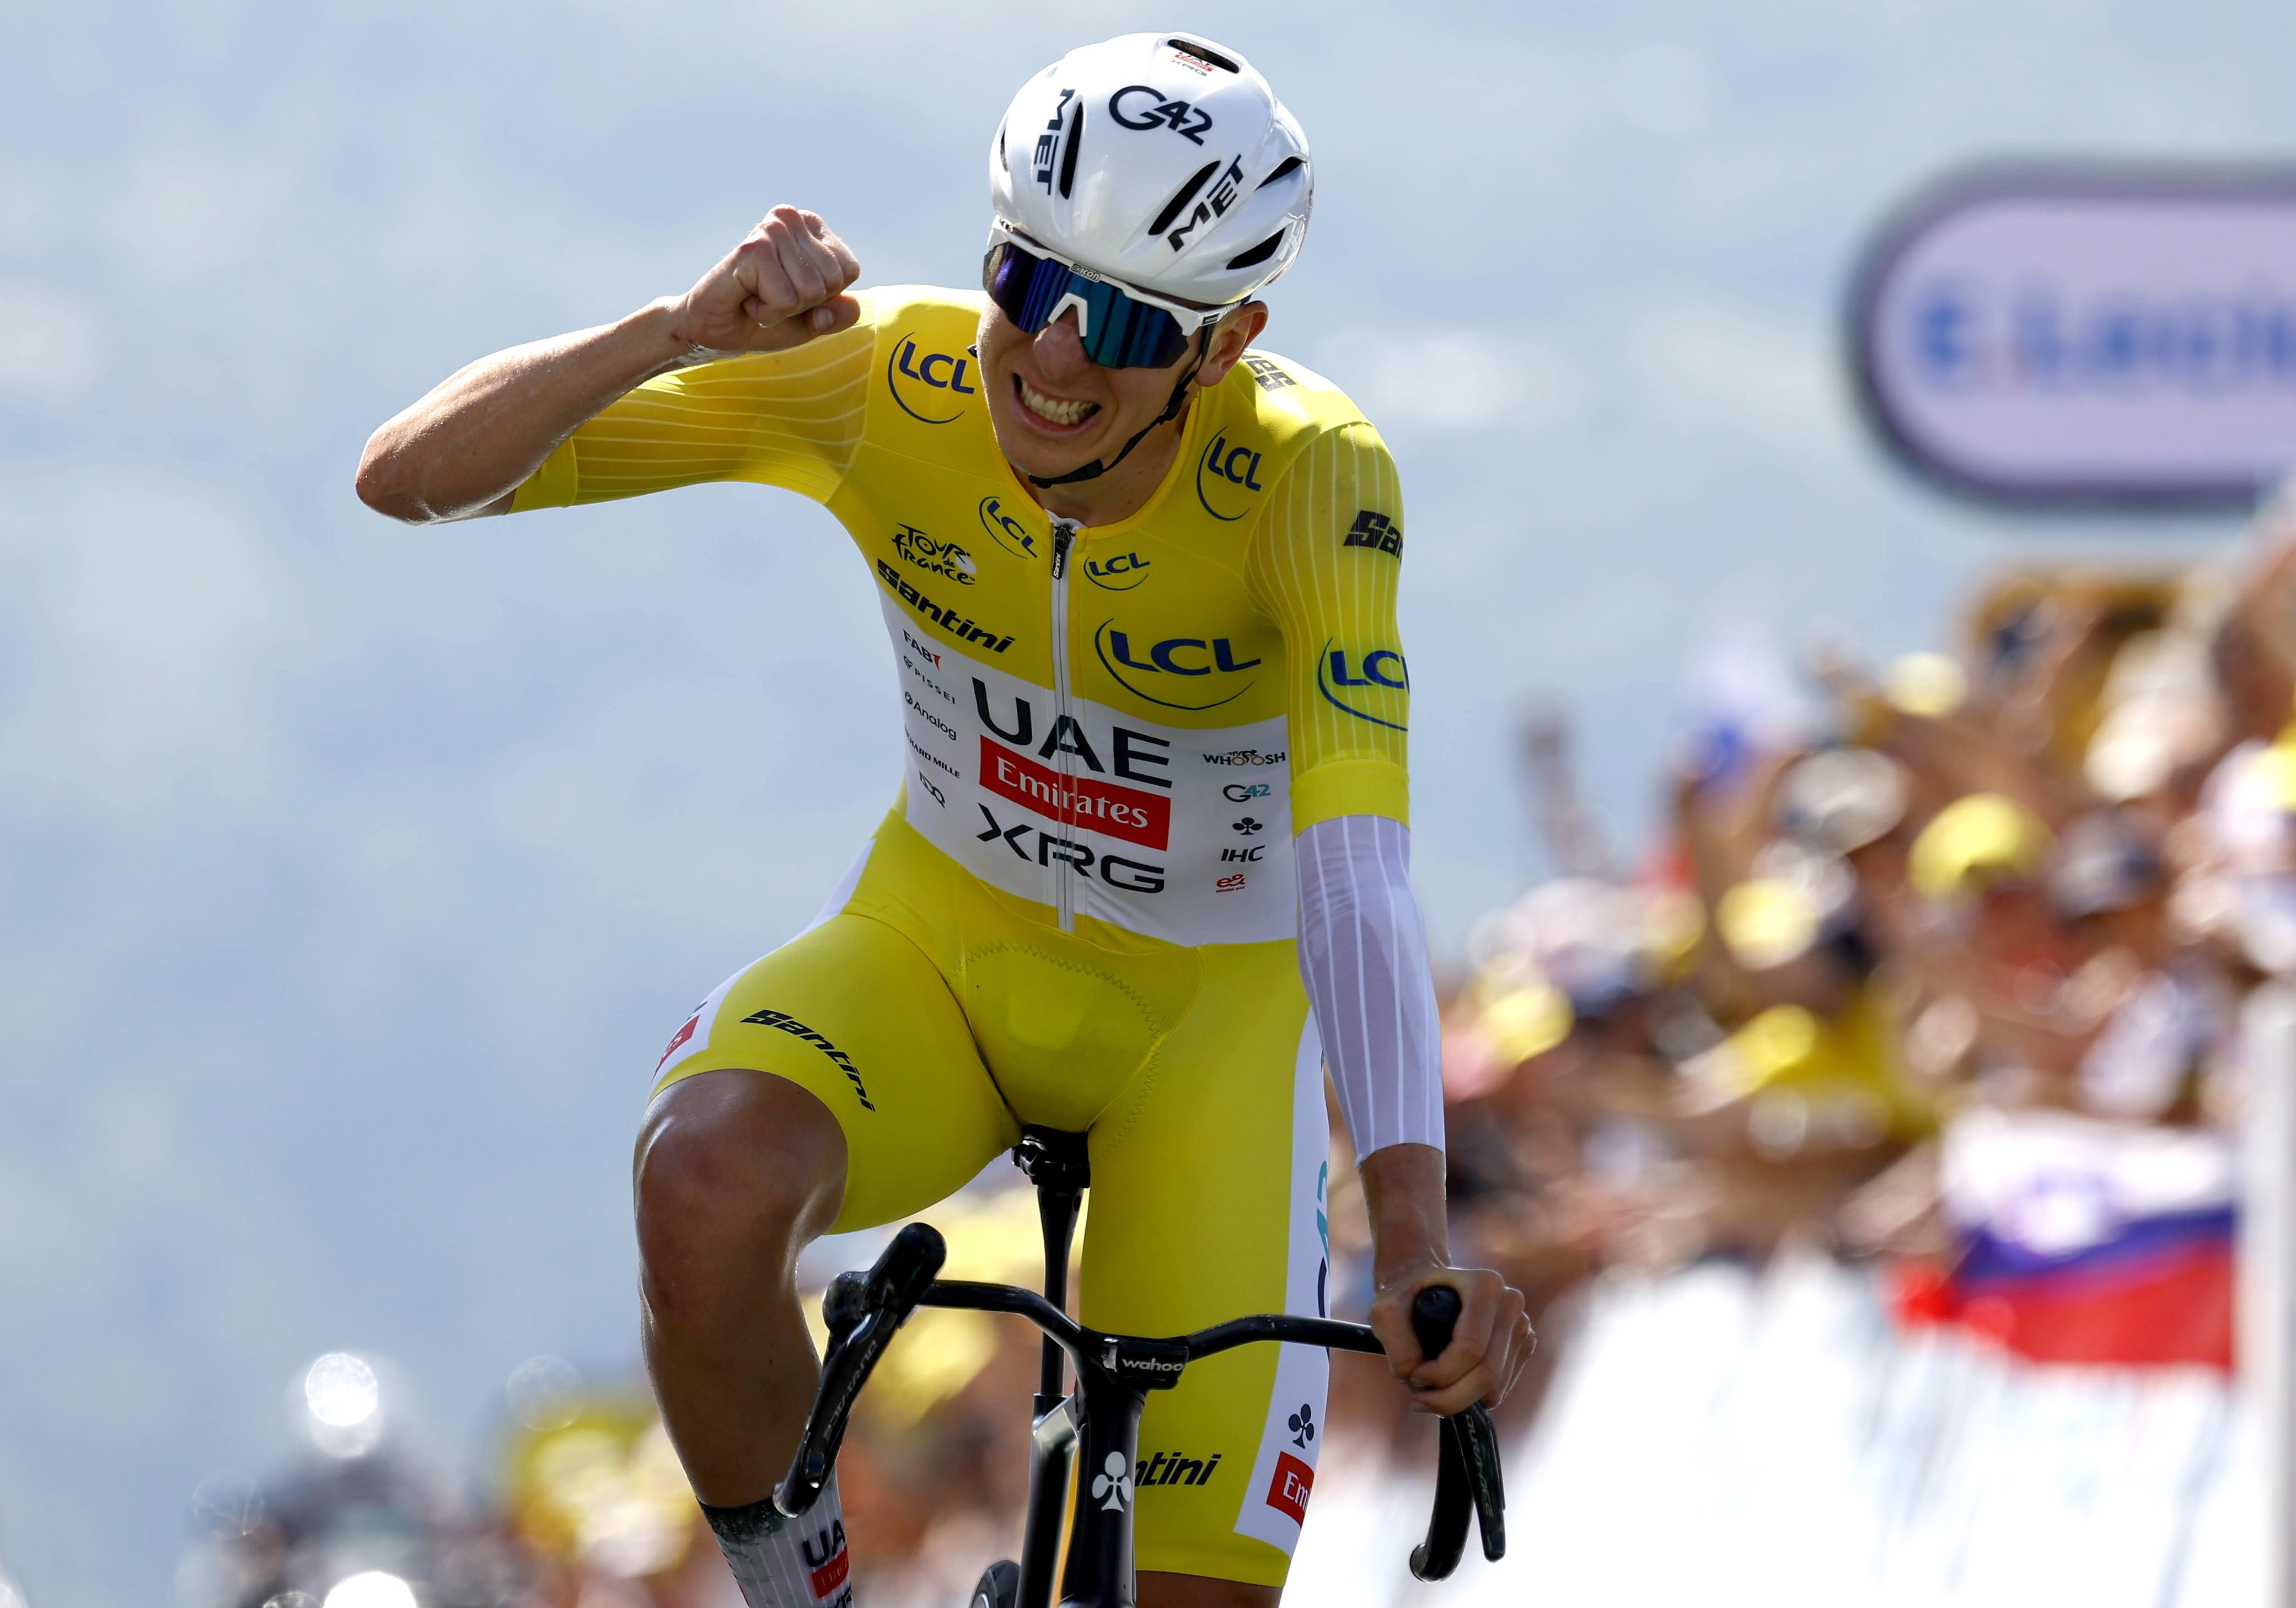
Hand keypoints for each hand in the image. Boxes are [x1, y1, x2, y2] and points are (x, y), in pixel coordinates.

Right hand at [668, 206, 861, 356]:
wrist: (714, 328)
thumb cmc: (762, 317)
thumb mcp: (812, 320)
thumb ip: (838, 314)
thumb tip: (853, 307)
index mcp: (811, 226)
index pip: (848, 270)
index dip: (824, 296)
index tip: (792, 293)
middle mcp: (791, 218)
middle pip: (831, 281)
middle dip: (804, 303)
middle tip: (771, 296)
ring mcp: (771, 230)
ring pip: (811, 291)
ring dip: (784, 309)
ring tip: (758, 296)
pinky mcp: (754, 249)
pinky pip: (786, 301)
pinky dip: (768, 313)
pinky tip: (747, 299)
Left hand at [1367, 1262, 1533, 1416]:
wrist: (1425, 1286)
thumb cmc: (1404, 1297)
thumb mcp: (1384, 1313)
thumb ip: (1397, 1347)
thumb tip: (1418, 1377)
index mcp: (1485, 1285)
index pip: (1470, 1348)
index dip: (1440, 1374)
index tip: (1414, 1376)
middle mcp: (1510, 1302)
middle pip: (1488, 1374)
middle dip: (1450, 1397)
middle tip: (1420, 1398)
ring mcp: (1521, 1325)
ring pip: (1496, 1388)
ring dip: (1459, 1400)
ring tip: (1431, 1390)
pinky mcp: (1523, 1346)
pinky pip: (1500, 1389)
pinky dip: (1473, 1397)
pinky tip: (1451, 1384)